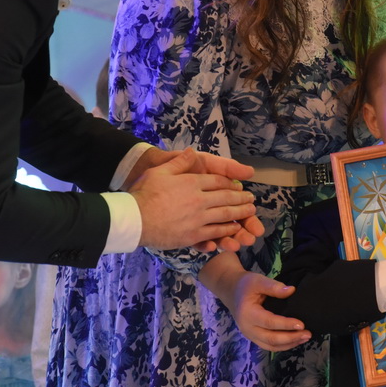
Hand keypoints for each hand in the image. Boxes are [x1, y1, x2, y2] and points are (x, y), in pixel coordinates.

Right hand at [130, 148, 259, 250]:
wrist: (134, 219)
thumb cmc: (144, 193)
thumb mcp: (161, 171)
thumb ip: (179, 162)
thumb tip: (192, 152)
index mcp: (192, 182)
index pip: (217, 181)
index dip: (230, 184)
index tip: (238, 186)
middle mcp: (199, 200)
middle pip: (226, 198)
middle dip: (241, 198)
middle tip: (251, 199)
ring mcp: (198, 218)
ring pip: (225, 215)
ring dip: (240, 213)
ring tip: (250, 211)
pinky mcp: (193, 235)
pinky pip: (216, 232)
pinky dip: (227, 230)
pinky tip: (235, 228)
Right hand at [198, 254, 310, 351]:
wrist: (232, 292)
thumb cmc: (246, 285)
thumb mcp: (258, 280)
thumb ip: (274, 286)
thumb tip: (291, 290)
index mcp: (247, 314)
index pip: (269, 322)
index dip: (286, 325)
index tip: (302, 324)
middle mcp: (247, 328)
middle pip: (271, 339)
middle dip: (291, 338)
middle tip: (307, 334)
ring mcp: (250, 335)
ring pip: (271, 346)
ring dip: (289, 344)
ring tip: (305, 338)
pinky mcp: (254, 337)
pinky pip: (269, 346)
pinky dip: (283, 346)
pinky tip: (295, 341)